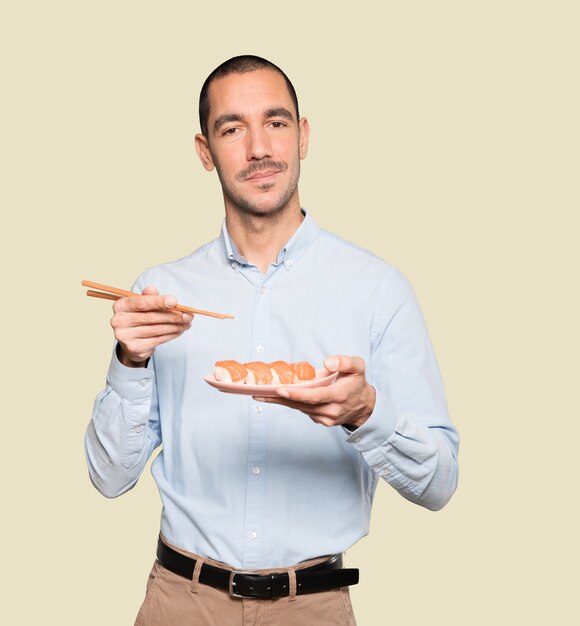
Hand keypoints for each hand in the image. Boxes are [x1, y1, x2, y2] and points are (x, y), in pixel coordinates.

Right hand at [110, 286, 192, 366]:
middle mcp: (119, 321)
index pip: (141, 303)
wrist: (133, 342)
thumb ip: (149, 297)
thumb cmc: (140, 318)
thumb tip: (152, 289)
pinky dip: (171, 335)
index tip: (175, 301)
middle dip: (173, 316)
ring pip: (156, 329)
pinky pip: (157, 340)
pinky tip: (179, 331)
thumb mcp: (143, 305)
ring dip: (175, 326)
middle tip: (189, 315)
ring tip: (187, 323)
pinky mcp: (133, 348)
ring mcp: (124, 336)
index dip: (158, 302)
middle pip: (151, 317)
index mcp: (120, 306)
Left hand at [254, 355, 375, 428]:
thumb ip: (345, 362)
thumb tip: (326, 362)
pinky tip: (277, 397)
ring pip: (299, 408)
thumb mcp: (358, 367)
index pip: (315, 396)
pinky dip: (291, 403)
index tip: (280, 390)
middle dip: (278, 399)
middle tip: (258, 393)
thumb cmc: (357, 383)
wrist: (365, 406)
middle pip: (301, 405)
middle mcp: (331, 410)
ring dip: (280, 402)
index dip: (297, 394)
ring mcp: (325, 418)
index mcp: (339, 395)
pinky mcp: (321, 421)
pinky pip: (303, 411)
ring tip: (261, 394)